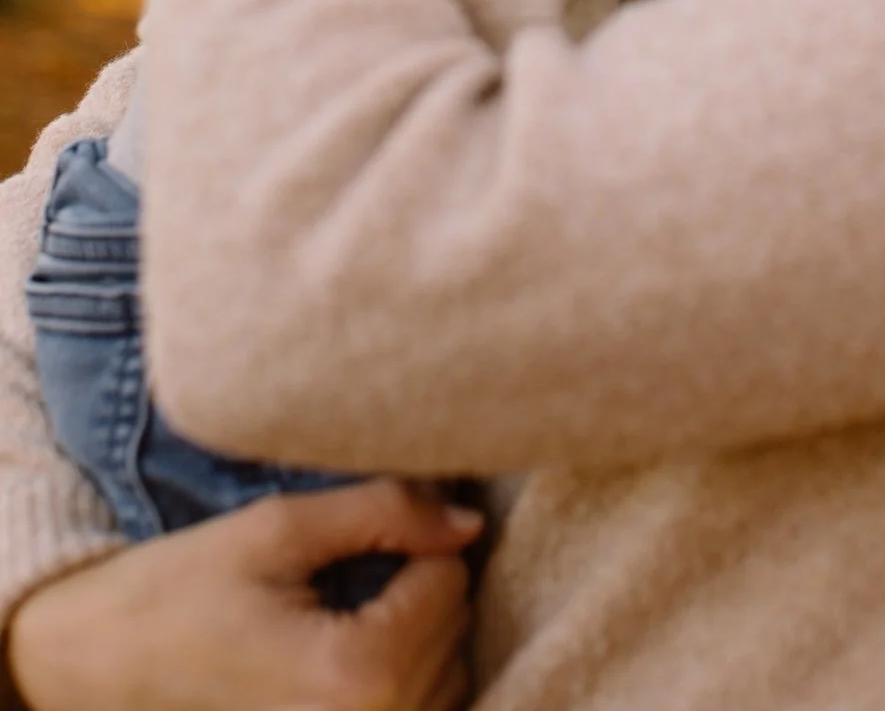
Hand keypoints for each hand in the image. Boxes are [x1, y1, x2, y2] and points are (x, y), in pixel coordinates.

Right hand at [5, 479, 480, 710]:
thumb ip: (384, 512)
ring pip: (449, 672)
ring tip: (343, 612)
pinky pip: (423, 709)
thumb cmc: (182, 590)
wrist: (97, 666)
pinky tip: (354, 652)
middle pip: (454, 627)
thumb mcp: (278, 530)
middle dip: (417, 583)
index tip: (357, 534)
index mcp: (354, 675)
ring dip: (416, 631)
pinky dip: (406, 674)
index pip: (449, 579)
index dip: (412, 538)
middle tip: (344, 571)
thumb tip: (468, 521)